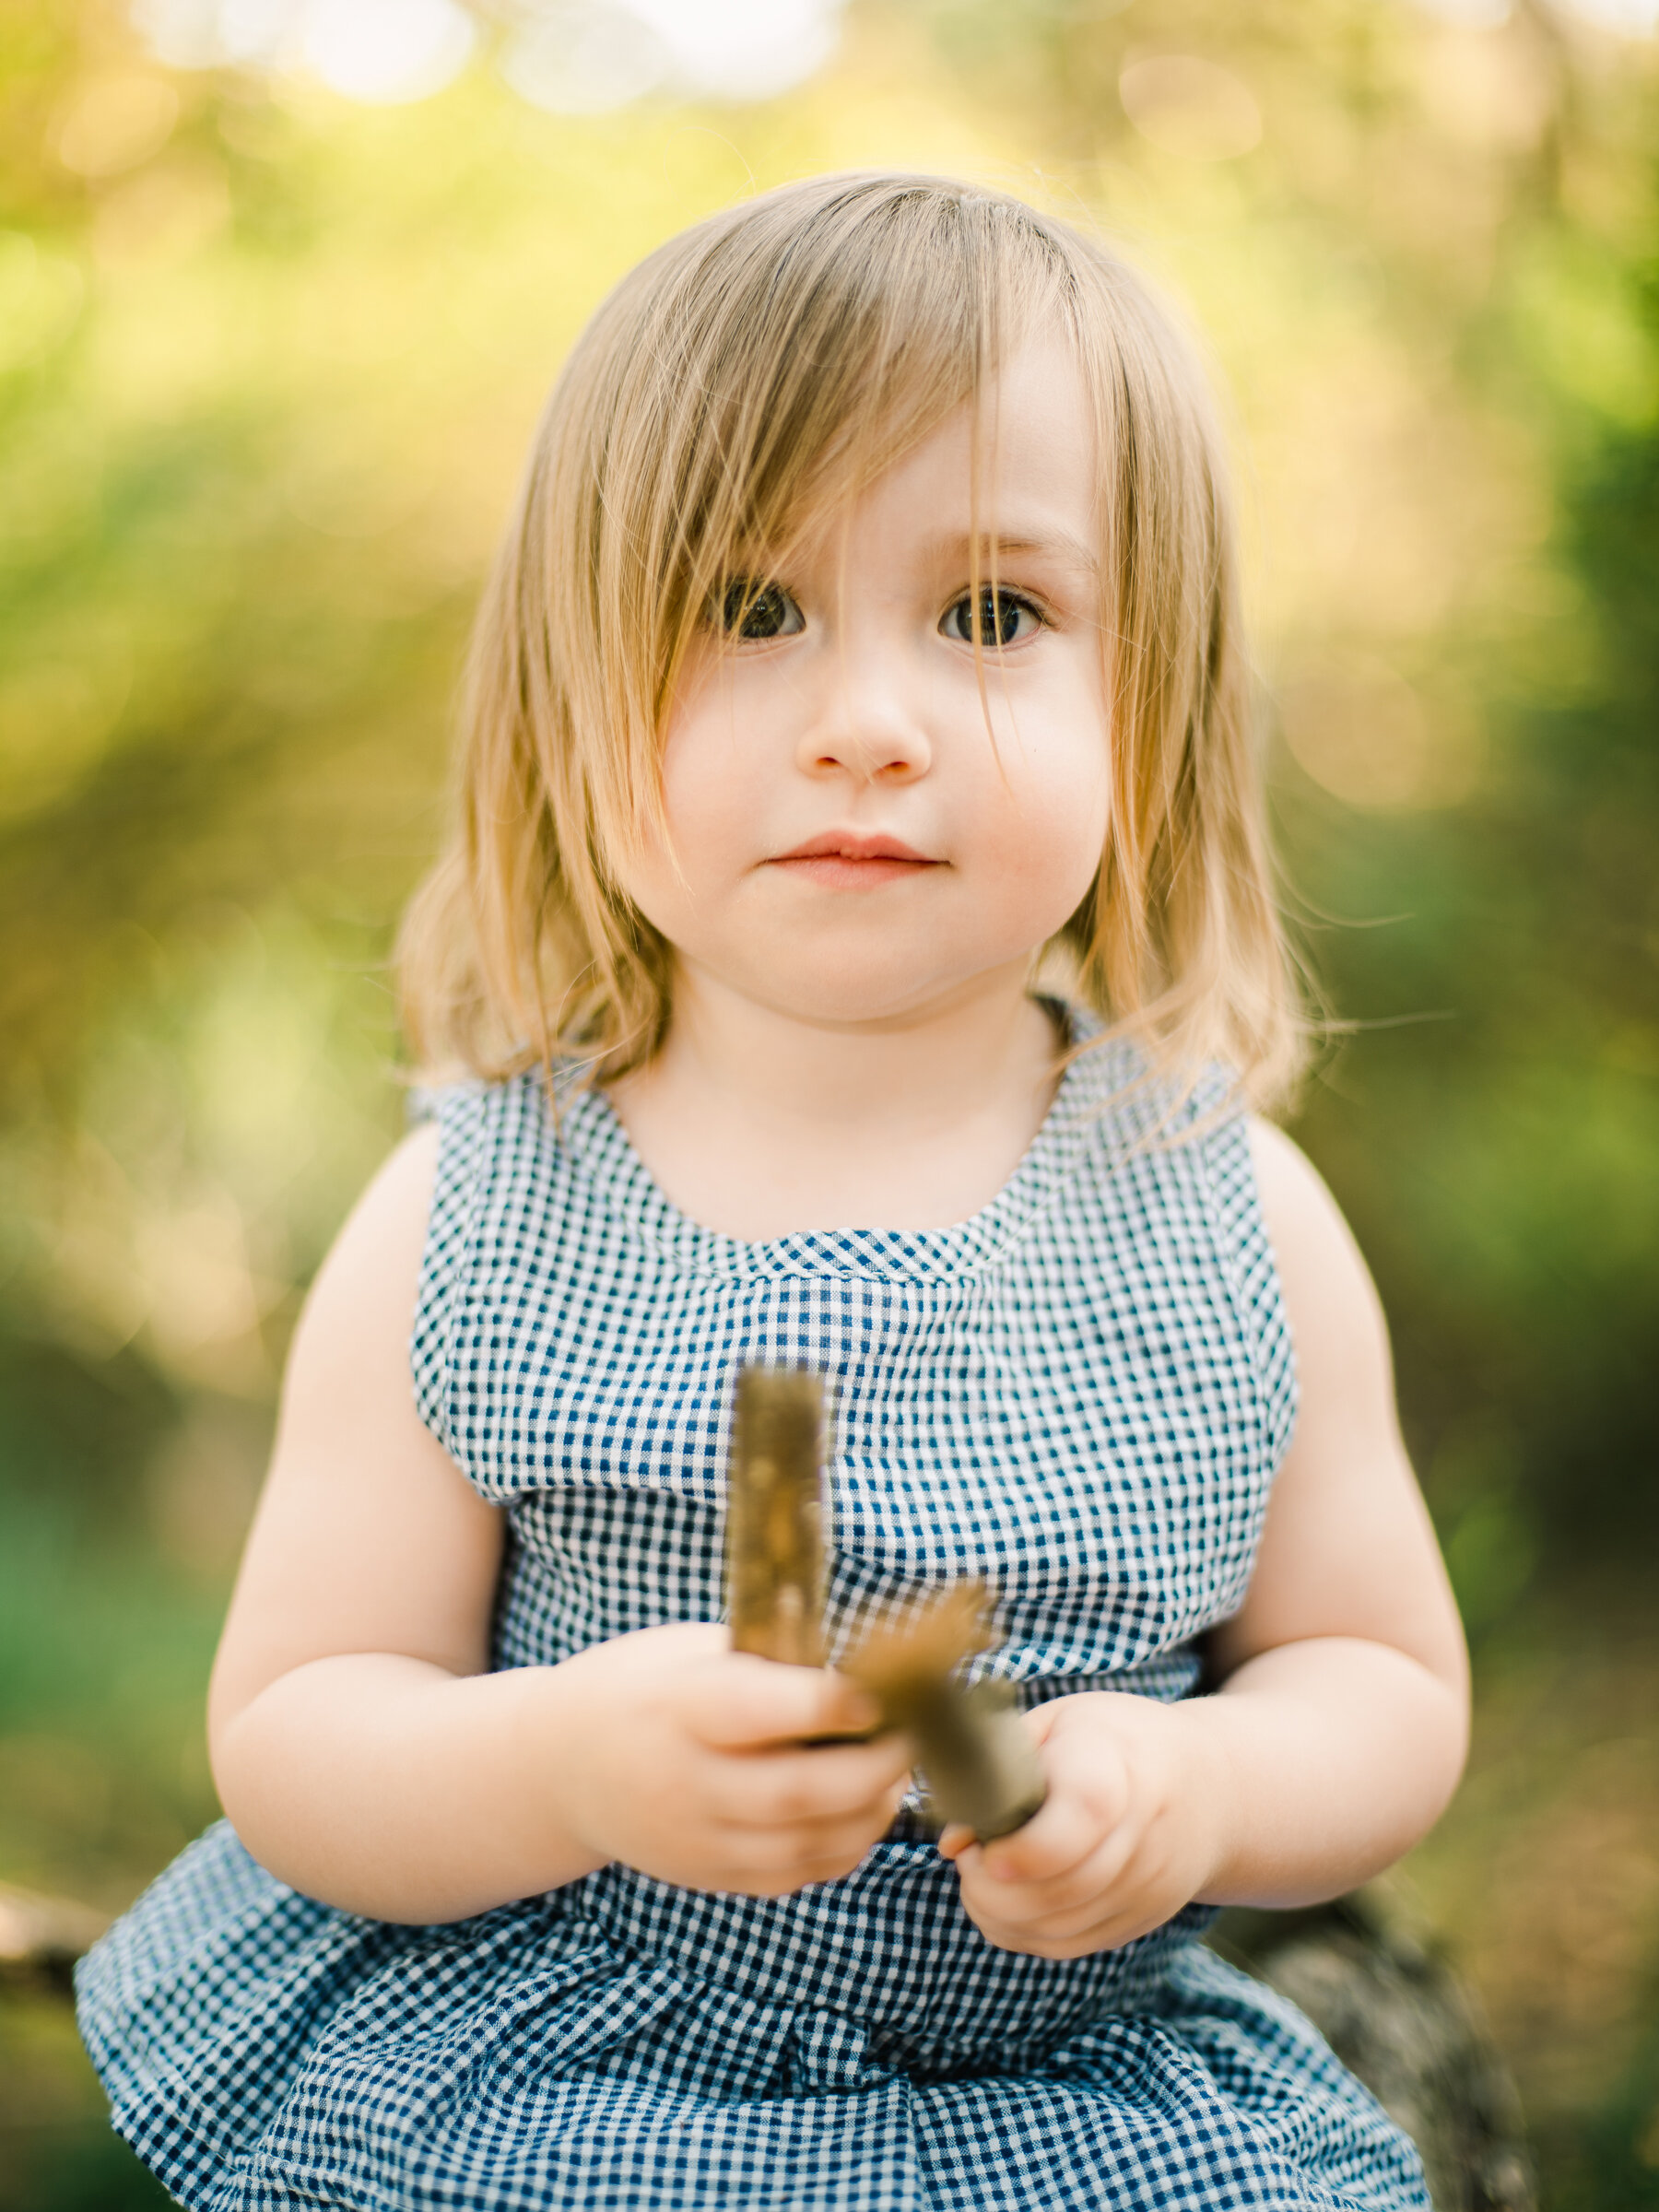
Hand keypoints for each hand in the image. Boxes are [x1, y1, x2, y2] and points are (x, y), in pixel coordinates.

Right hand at [548, 1623, 912, 1896]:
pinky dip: (843, 1847)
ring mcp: (695, 1841)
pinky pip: (793, 1875)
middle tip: (914, 1736)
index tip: (883, 1689)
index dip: (830, 1705)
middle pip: (796, 1793)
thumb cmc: (642, 1686)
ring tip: (896, 1773)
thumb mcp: (688, 1651)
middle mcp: (684, 1783)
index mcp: (677, 1709)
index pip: (758, 1713)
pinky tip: (862, 1809)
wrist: (562, 1768)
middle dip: (873, 1768)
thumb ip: (765, 1662)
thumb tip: (863, 1663)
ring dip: (869, 1812)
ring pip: (805, 1845)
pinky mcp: (709, 1877)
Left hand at [937, 1691, 1222, 1958]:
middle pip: (1061, 1889)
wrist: (1206, 1789)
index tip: (979, 1845)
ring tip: (981, 1877)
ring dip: (999, 1914)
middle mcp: (1143, 1836)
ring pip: (1058, 1930)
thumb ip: (998, 1767)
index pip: (1082, 1816)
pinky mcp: (1139, 1923)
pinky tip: (1005, 1903)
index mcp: (1120, 1768)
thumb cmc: (1115, 1742)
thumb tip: (952, 1840)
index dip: (1022, 1847)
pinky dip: (1022, 1934)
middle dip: (989, 1887)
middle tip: (969, 1857)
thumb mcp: (1059, 1722)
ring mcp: (1147, 1890)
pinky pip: (1068, 1947)